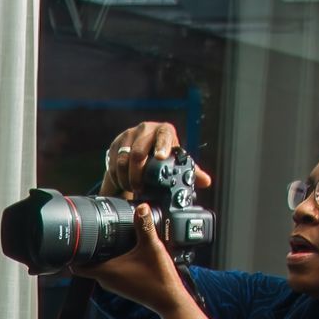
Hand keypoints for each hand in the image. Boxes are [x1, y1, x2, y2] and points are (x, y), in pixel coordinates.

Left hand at [73, 203, 216, 318]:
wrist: (170, 300)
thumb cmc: (159, 278)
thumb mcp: (152, 247)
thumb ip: (144, 226)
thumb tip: (141, 207)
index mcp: (105, 271)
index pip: (75, 265)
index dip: (72, 252)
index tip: (73, 239)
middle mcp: (105, 280)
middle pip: (86, 264)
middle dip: (86, 249)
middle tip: (88, 233)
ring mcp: (113, 284)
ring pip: (97, 267)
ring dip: (98, 255)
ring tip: (102, 239)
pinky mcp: (121, 285)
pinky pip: (108, 271)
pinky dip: (109, 261)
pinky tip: (119, 251)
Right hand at [99, 121, 213, 198]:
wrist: (142, 149)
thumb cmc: (163, 155)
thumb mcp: (176, 161)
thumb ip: (191, 171)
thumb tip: (206, 181)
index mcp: (164, 130)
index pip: (164, 135)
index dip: (162, 146)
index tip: (160, 157)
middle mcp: (145, 129)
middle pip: (138, 152)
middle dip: (137, 174)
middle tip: (139, 188)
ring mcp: (128, 135)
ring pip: (122, 159)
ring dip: (126, 178)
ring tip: (131, 188)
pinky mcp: (115, 143)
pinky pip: (113, 163)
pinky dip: (117, 176)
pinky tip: (122, 183)